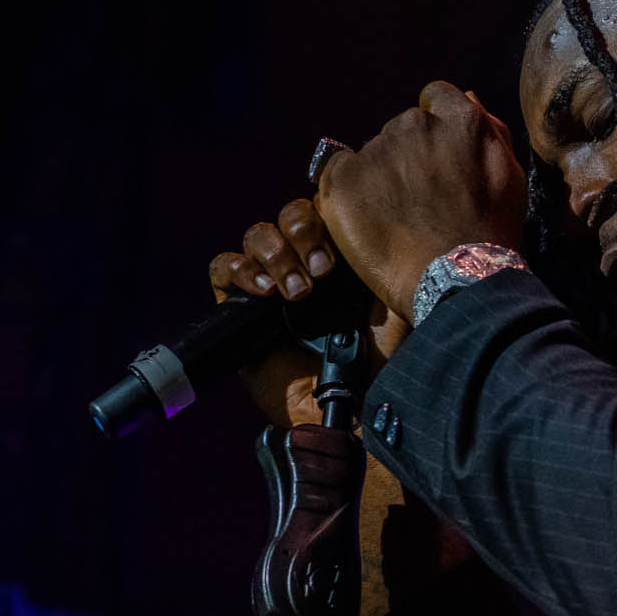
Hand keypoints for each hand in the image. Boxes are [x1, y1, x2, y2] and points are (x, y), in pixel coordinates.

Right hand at [208, 198, 411, 424]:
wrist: (352, 405)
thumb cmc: (381, 357)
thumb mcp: (393, 300)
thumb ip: (383, 259)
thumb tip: (376, 220)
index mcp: (342, 255)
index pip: (323, 210)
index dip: (326, 220)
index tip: (340, 257)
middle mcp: (305, 264)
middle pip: (288, 216)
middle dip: (302, 236)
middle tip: (322, 274)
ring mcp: (271, 283)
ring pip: (257, 234)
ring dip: (276, 255)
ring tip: (296, 293)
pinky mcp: (239, 309)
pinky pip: (223, 267)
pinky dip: (240, 270)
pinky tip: (264, 291)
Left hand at [312, 81, 527, 321]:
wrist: (457, 279)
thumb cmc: (491, 231)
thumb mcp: (510, 174)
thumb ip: (490, 129)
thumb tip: (468, 96)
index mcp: (460, 119)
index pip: (435, 98)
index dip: (437, 130)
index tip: (438, 160)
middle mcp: (415, 125)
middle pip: (403, 127)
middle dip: (409, 154)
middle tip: (421, 198)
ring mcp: (377, 151)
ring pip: (373, 152)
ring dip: (381, 175)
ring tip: (398, 218)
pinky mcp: (343, 180)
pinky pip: (336, 171)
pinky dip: (348, 192)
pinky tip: (369, 219)